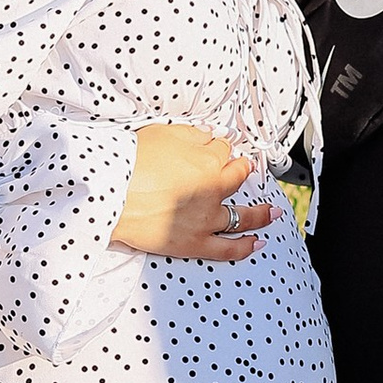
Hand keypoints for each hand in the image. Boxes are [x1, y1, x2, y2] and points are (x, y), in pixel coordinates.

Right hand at [114, 121, 277, 260]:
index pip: (223, 150)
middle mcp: (213, 190)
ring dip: (261, 213)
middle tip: (247, 170)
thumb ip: (192, 134)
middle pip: (236, 179)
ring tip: (272, 212)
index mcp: (207, 161)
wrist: (110, 192)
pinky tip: (258, 243)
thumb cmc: (131, 161)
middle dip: (243, 171)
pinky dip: (245, 246)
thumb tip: (210, 135)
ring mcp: (206, 219)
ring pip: (242, 216)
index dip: (221, 147)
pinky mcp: (194, 243)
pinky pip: (227, 248)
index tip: (219, 147)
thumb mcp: (163, 134)